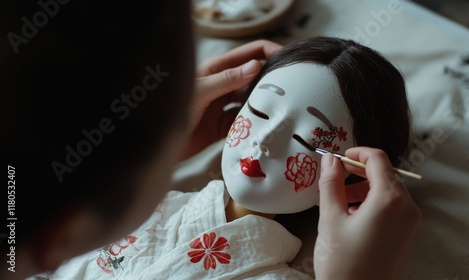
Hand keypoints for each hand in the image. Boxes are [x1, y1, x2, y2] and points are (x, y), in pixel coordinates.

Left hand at [180, 40, 281, 159]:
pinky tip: (265, 128)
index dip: (270, 52)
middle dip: (273, 81)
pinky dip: (256, 125)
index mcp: (218, 70)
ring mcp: (226, 107)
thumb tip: (256, 66)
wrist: (156, 145)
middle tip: (293, 89)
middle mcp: (225, 86)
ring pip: (254, 101)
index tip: (289, 62)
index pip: (251, 54)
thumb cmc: (171, 110)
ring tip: (283, 109)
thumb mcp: (200, 91)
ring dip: (266, 105)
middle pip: (256, 78)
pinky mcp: (225, 128)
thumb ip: (226, 79)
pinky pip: (247, 123)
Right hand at [314, 147, 420, 279]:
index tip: (340, 157)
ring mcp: (411, 223)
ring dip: (366, 188)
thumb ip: (331, 183)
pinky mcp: (408, 235)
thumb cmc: (342, 263)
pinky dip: (375, 203)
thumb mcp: (330, 218)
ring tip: (342, 200)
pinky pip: (394, 208)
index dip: (358, 153)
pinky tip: (354, 215)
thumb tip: (330, 160)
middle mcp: (408, 208)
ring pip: (390, 191)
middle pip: (386, 174)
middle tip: (336, 176)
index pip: (378, 160)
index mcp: (390, 200)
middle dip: (360, 172)